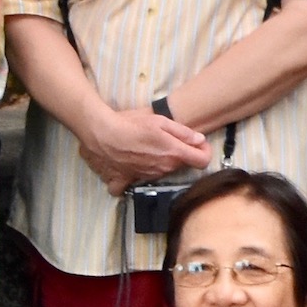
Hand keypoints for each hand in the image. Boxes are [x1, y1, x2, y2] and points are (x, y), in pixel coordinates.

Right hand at [82, 99, 214, 193]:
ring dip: (157, 162)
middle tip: (165, 139)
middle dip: (179, 154)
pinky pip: (131, 184)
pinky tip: (128, 166)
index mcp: (173, 154)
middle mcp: (162, 169)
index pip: (202, 161)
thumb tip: (200, 140)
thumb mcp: (160, 121)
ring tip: (143, 147)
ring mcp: (145, 177)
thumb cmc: (131, 124)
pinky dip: (131, 178)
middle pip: (179, 165)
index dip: (204, 151)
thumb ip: (183, 132)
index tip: (198, 144)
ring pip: (159, 172)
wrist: (102, 134)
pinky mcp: (126, 181)